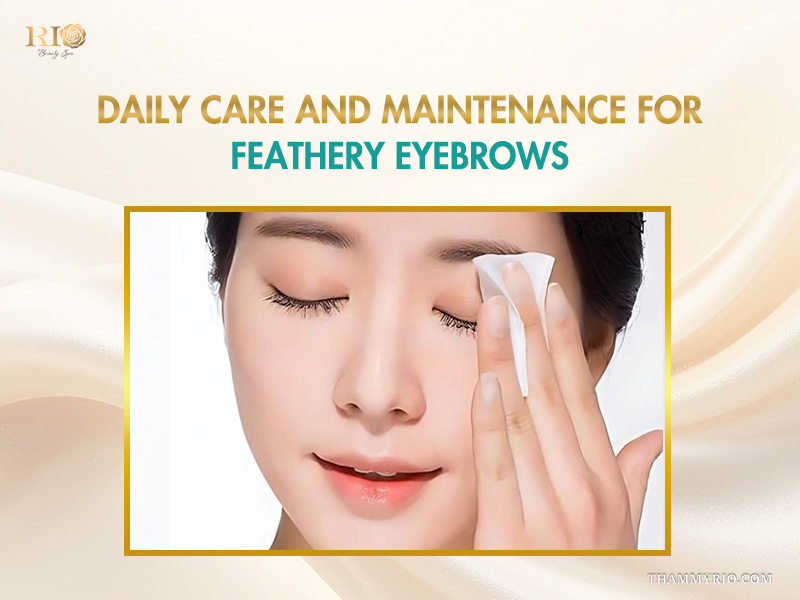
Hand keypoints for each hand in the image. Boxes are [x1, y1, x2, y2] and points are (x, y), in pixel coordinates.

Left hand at [470, 262, 662, 549]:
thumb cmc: (590, 569)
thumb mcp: (621, 527)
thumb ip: (634, 476)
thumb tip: (655, 436)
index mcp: (605, 480)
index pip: (581, 394)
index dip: (564, 342)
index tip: (550, 297)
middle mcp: (581, 489)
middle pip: (551, 394)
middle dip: (532, 331)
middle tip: (516, 279)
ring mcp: (546, 512)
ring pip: (522, 420)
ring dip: (505, 360)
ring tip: (493, 309)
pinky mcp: (507, 534)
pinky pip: (498, 469)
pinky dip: (491, 424)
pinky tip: (485, 383)